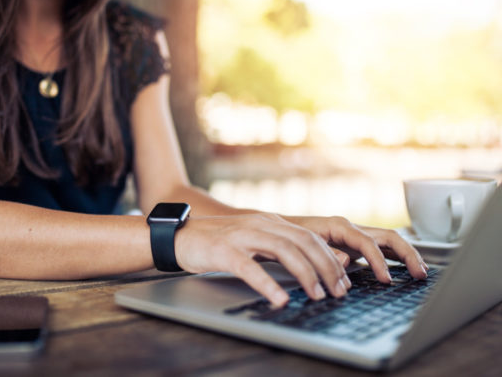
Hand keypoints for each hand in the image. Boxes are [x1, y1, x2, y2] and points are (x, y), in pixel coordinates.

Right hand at [174, 213, 350, 306]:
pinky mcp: (224, 250)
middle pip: (304, 242)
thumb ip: (277, 249)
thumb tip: (307, 268)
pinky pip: (250, 268)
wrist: (180, 235)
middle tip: (339, 291)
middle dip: (327, 267)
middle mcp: (261, 224)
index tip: (343, 281)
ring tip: (317, 295)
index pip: (310, 237)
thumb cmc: (217, 243)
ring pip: (284, 251)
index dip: (331, 259)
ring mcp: (242, 235)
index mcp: (270, 223)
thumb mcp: (253, 240)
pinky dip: (268, 284)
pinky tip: (280, 299)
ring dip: (306, 274)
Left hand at [289, 216, 428, 282]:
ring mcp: (354, 234)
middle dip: (407, 254)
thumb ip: (326, 253)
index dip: (379, 262)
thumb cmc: (289, 236)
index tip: (386, 280)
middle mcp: (350, 228)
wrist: (277, 228)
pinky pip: (381, 247)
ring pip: (388, 240)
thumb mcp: (303, 244)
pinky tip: (404, 269)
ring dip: (406, 255)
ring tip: (420, 272)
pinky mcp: (353, 243)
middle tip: (420, 274)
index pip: (368, 242)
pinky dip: (395, 256)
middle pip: (388, 236)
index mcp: (339, 226)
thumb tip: (347, 262)